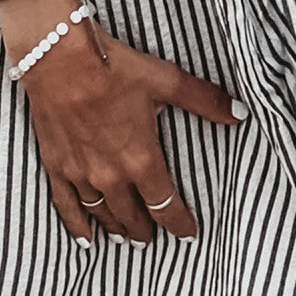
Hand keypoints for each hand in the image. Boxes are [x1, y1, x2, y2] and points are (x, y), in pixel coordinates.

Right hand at [0, 0, 246, 247]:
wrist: (58, 56)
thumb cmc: (115, 67)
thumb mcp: (165, 80)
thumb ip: (204, 100)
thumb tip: (240, 114)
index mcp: (142, 160)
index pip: (165, 205)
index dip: (179, 223)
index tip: (188, 233)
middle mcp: (111, 176)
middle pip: (133, 216)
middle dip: (146, 229)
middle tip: (153, 239)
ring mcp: (81, 174)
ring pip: (102, 214)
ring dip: (116, 229)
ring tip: (125, 238)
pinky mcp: (56, 165)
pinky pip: (66, 206)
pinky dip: (77, 226)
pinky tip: (86, 238)